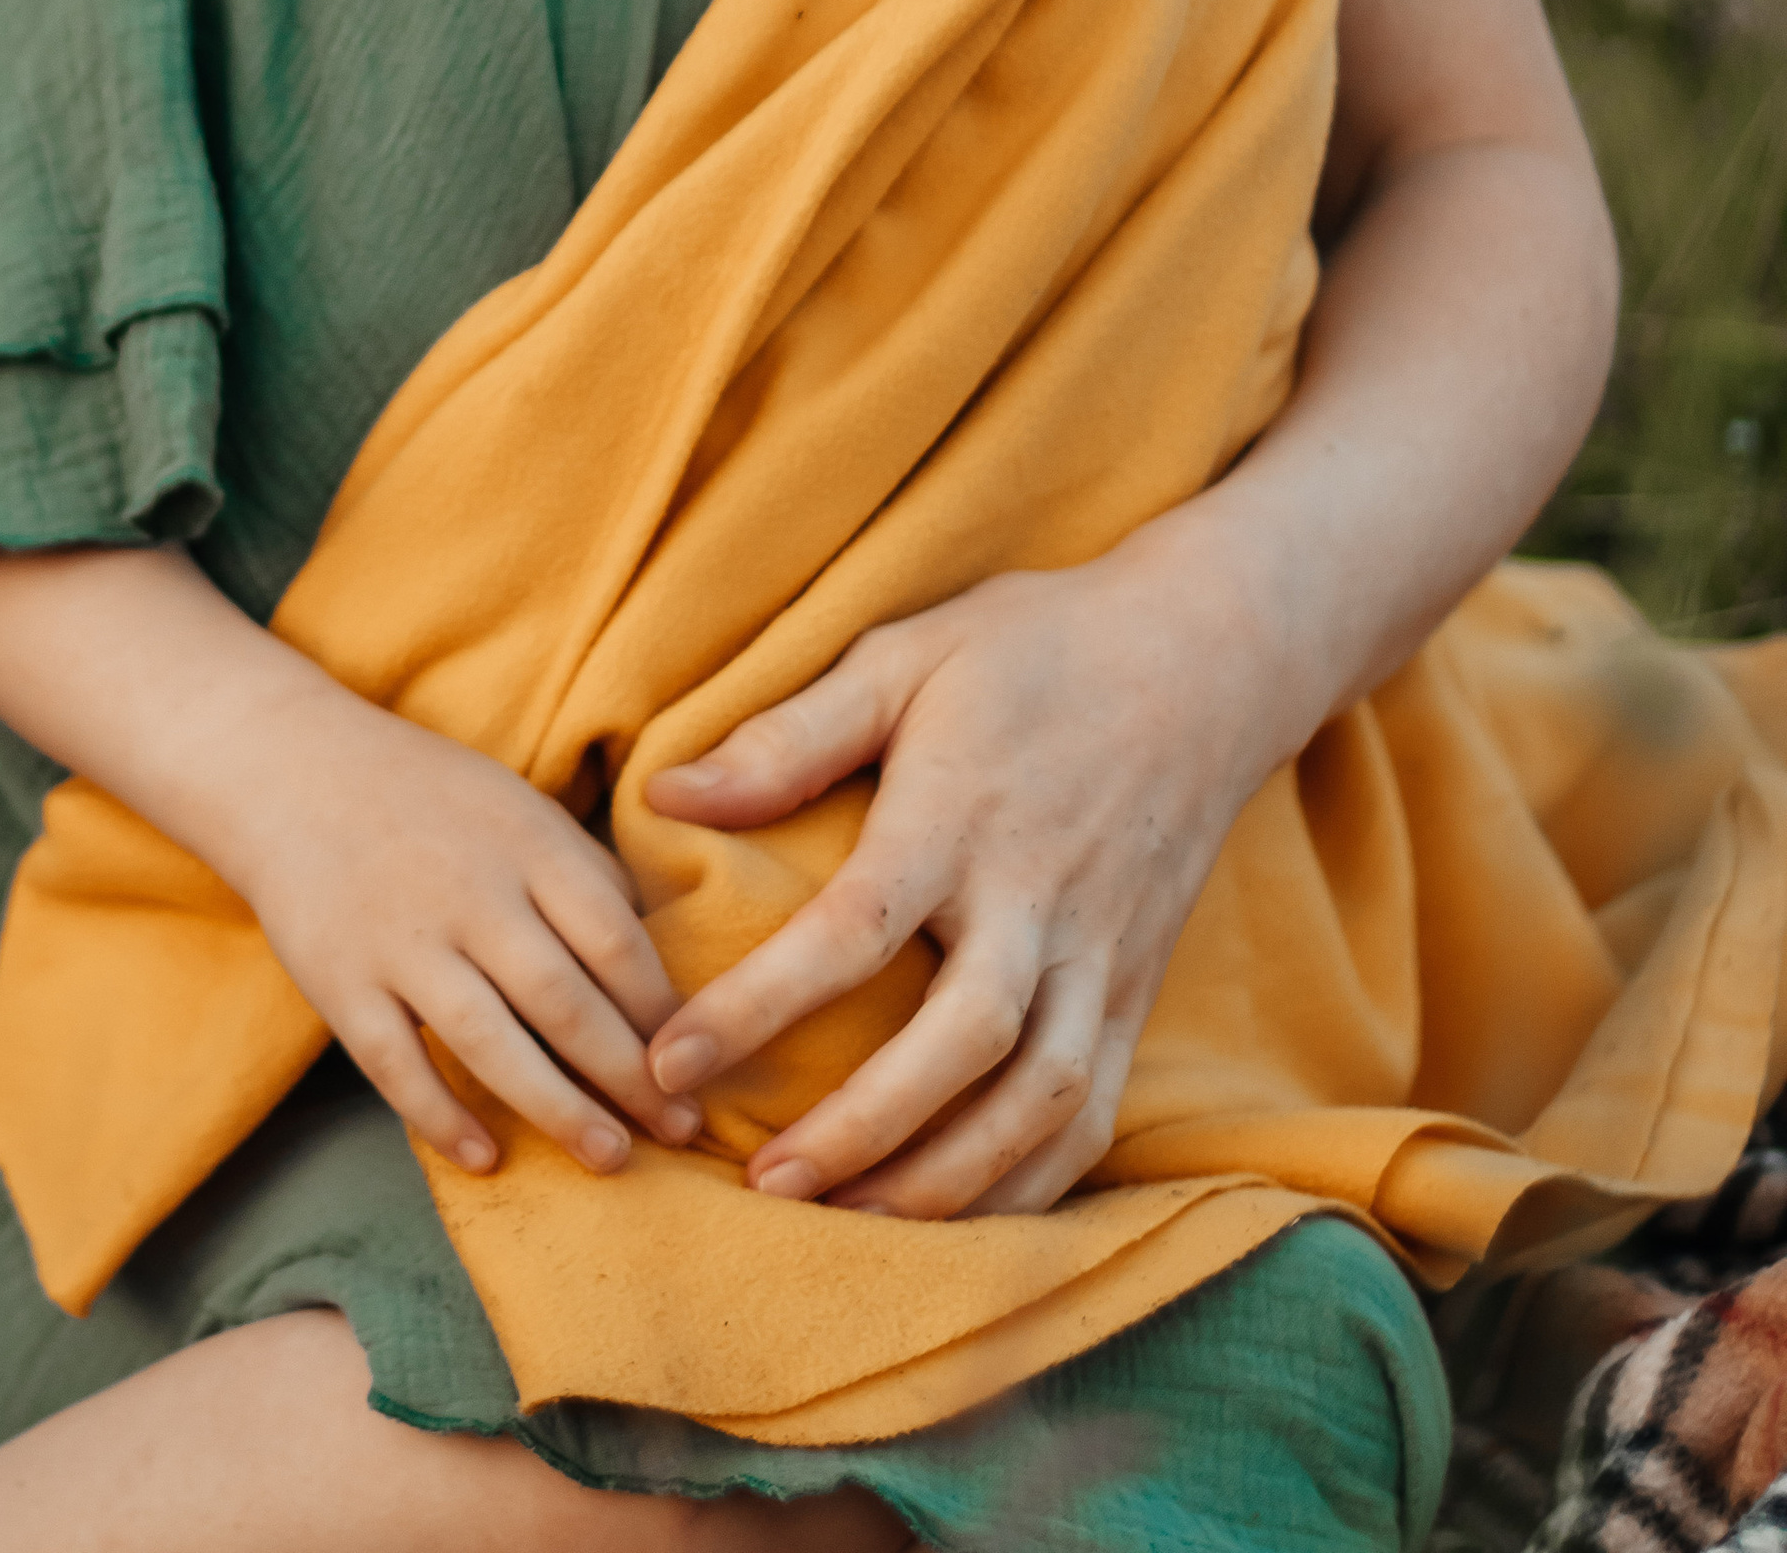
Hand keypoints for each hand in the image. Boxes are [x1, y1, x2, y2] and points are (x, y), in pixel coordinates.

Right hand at [234, 694, 703, 1180]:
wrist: (294, 770)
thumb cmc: (431, 797)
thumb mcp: (519, 806)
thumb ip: (584, 874)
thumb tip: (657, 956)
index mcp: (526, 842)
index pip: (614, 938)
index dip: (663, 1010)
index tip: (698, 1062)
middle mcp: (469, 892)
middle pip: (564, 999)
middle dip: (630, 1074)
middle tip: (679, 1128)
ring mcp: (400, 939)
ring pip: (488, 1041)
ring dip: (556, 1107)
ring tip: (610, 1156)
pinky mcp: (339, 980)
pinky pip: (396, 1063)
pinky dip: (441, 1116)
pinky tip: (486, 1159)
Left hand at [643, 545, 1286, 1218]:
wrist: (1204, 657)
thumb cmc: (1033, 649)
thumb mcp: (904, 655)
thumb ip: (790, 735)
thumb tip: (666, 795)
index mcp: (960, 815)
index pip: (851, 930)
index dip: (756, 1007)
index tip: (670, 1062)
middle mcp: (1037, 899)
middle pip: (961, 1045)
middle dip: (862, 1132)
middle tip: (761, 1183)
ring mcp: (1101, 954)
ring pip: (1040, 1102)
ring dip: (947, 1180)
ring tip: (847, 1220)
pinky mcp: (1138, 989)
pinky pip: (1094, 1112)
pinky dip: (1031, 1182)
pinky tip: (957, 1215)